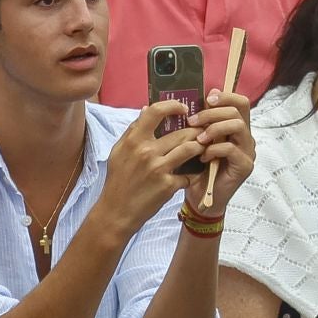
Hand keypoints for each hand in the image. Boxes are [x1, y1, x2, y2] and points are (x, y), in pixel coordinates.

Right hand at [99, 100, 207, 235]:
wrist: (117, 211)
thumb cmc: (118, 180)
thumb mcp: (118, 152)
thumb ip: (133, 131)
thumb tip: (147, 109)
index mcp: (133, 141)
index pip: (156, 112)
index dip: (174, 106)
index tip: (183, 108)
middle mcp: (146, 152)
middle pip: (183, 132)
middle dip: (196, 131)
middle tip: (201, 132)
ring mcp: (159, 169)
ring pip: (191, 148)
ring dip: (199, 148)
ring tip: (200, 149)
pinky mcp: (168, 185)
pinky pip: (189, 174)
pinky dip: (191, 174)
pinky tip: (188, 175)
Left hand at [187, 87, 254, 212]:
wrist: (200, 199)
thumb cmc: (194, 169)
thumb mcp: (190, 142)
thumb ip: (189, 124)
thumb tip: (168, 103)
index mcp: (233, 127)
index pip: (238, 102)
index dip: (224, 96)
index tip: (205, 99)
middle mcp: (244, 136)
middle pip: (237, 110)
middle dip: (211, 113)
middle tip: (191, 121)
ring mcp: (247, 150)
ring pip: (237, 126)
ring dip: (214, 128)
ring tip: (198, 139)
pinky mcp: (244, 165)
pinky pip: (231, 149)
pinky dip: (214, 149)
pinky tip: (203, 157)